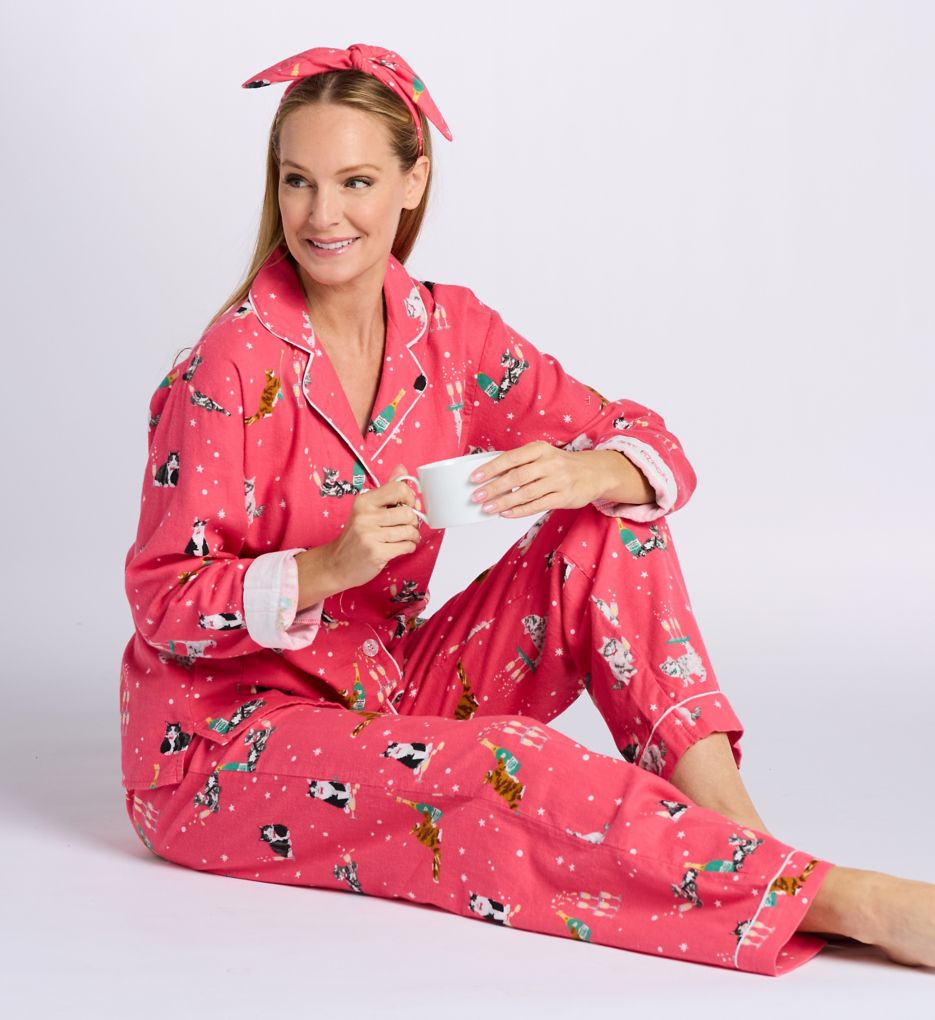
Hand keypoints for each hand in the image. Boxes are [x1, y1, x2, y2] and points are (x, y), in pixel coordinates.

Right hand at [326, 464, 422, 588]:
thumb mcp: (366, 509)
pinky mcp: (376, 553)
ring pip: (410, 531)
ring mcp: (370, 535)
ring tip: (405, 538)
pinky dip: (409, 547)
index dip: (410, 498)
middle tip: (407, 526)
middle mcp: (365, 516)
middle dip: (414, 521)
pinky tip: (400, 547)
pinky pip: (406, 546)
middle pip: (408, 512)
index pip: (399, 488)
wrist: (335, 564)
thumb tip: (402, 469)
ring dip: (413, 536)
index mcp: (364, 501)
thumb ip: (386, 489)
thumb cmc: (355, 536)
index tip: (408, 506)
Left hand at [467, 442, 606, 517]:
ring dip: (503, 502)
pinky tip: (505, 514)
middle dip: (494, 488)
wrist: (595, 472)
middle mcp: (550, 463)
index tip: (475, 478)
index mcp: (540, 449)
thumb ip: (521, 463)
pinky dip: (519, 511)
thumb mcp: (542, 455)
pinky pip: (537, 506)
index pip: (511, 458)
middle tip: (476, 497)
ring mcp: (558, 481)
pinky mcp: (564, 497)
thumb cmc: (561, 464)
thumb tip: (490, 475)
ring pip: (525, 493)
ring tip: (487, 509)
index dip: (491, 468)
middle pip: (516, 477)